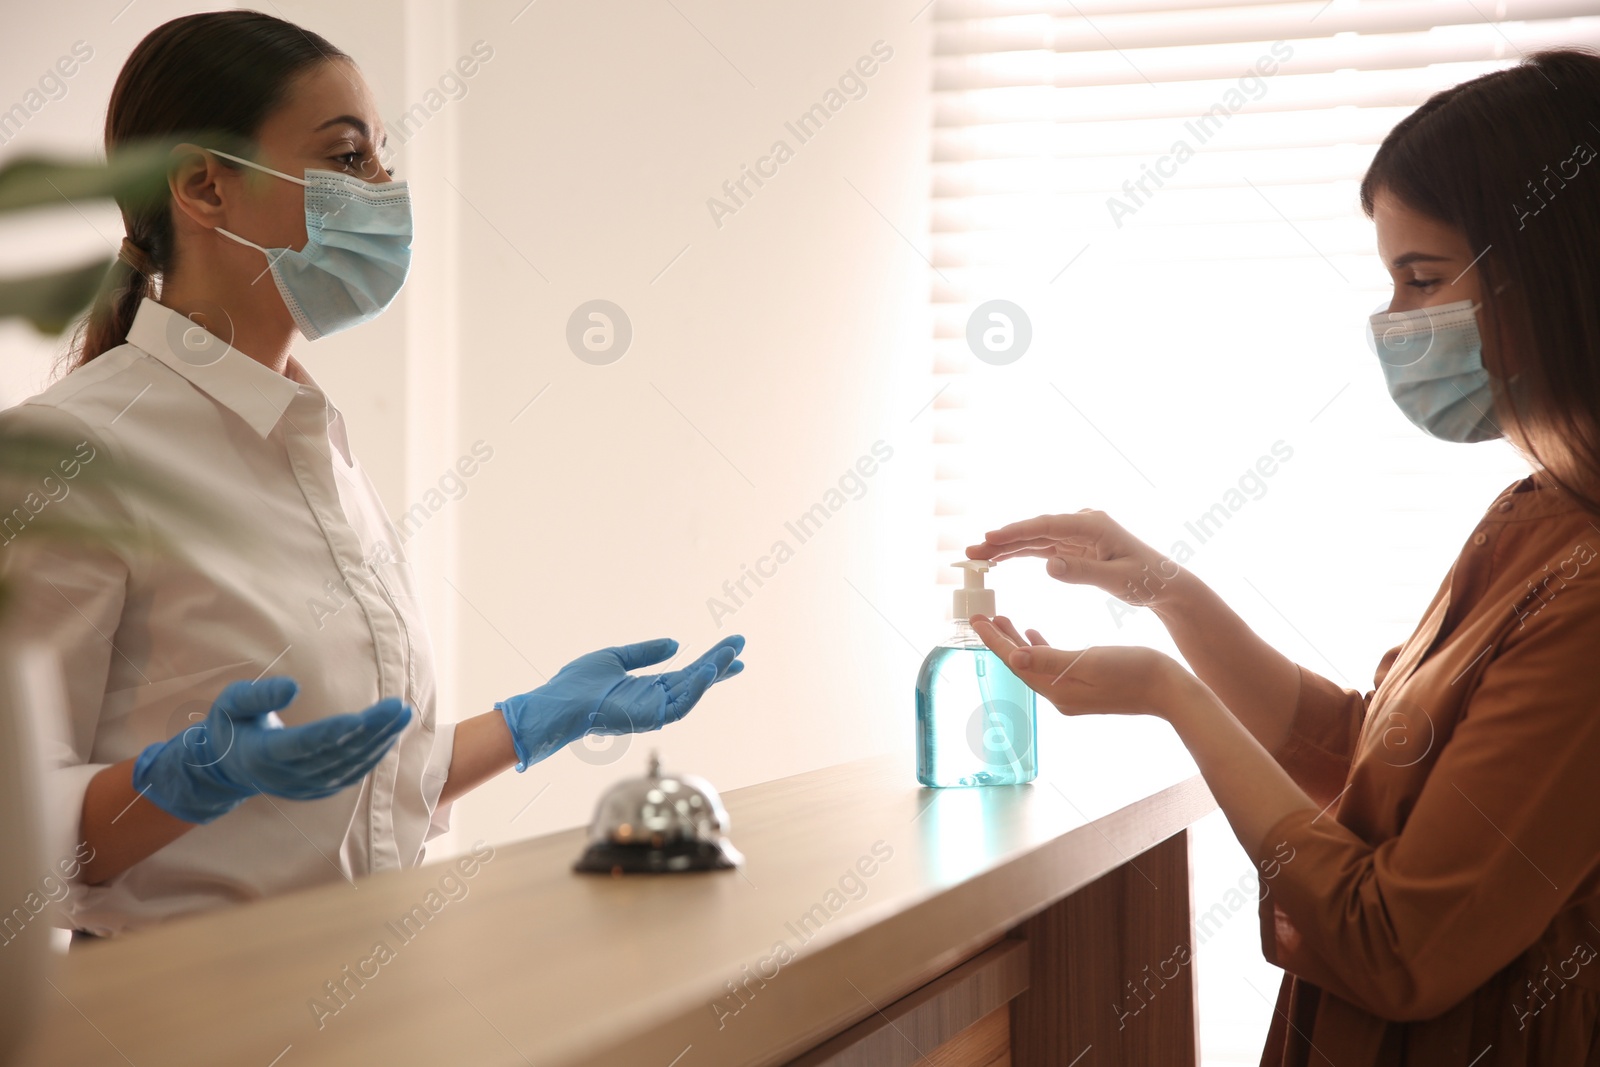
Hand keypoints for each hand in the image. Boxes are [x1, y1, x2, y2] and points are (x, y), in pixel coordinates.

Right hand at [132, 677, 412, 823]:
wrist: (229, 767)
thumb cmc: (232, 725)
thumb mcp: (231, 703)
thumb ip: (259, 695)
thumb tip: (294, 686)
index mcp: (261, 754)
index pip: (304, 744)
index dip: (334, 733)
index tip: (363, 717)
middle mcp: (285, 776)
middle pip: (335, 755)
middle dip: (370, 732)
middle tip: (399, 707)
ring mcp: (303, 787)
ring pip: (348, 767)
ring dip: (379, 742)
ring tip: (401, 715)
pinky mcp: (316, 790)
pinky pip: (350, 775)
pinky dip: (372, 756)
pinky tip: (390, 734)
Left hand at [497, 635, 745, 771]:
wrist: (559, 701)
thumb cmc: (579, 683)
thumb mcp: (616, 657)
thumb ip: (645, 652)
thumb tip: (674, 644)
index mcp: (649, 688)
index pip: (687, 674)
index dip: (710, 662)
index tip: (732, 648)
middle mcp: (655, 701)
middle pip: (695, 681)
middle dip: (720, 664)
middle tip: (740, 644)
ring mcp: (653, 711)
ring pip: (693, 693)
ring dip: (713, 673)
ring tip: (730, 654)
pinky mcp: (648, 718)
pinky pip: (680, 706)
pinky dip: (696, 690)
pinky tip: (708, 672)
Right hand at [967, 510, 1182, 610]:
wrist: (1165, 584)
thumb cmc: (1147, 580)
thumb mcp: (1117, 579)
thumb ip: (1083, 572)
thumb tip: (1048, 566)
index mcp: (1092, 525)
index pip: (1046, 526)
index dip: (1016, 532)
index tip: (990, 538)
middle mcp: (1081, 524)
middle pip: (1035, 530)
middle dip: (1002, 540)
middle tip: (971, 552)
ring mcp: (1077, 534)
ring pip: (1035, 539)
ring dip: (1007, 547)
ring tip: (977, 557)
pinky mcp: (1075, 547)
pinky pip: (1042, 548)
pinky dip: (1021, 553)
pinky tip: (1001, 559)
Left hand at [970, 614, 1189, 719]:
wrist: (1171, 691)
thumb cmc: (1134, 671)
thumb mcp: (1089, 662)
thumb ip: (1049, 659)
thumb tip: (1014, 658)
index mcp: (1058, 690)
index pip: (1016, 662)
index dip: (994, 640)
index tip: (975, 619)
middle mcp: (1060, 696)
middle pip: (1020, 664)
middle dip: (1000, 640)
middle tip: (981, 616)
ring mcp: (1072, 693)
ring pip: (1034, 663)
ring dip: (1017, 642)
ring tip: (1002, 620)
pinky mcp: (1085, 687)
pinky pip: (1052, 665)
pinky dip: (1040, 647)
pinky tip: (1035, 633)